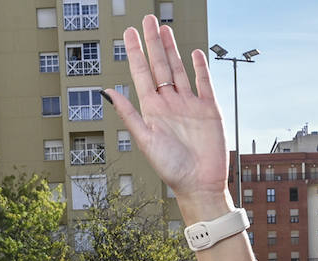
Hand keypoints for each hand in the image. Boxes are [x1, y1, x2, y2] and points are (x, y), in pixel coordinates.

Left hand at [108, 18, 229, 204]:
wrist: (200, 183)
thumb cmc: (171, 168)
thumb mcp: (145, 139)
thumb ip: (128, 114)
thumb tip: (108, 92)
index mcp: (152, 109)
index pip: (141, 73)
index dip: (135, 51)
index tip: (129, 32)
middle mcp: (169, 103)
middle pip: (159, 65)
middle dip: (152, 42)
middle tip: (146, 19)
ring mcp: (189, 105)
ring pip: (179, 69)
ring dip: (171, 49)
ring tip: (164, 29)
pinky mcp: (209, 109)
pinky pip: (203, 83)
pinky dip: (199, 67)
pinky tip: (193, 53)